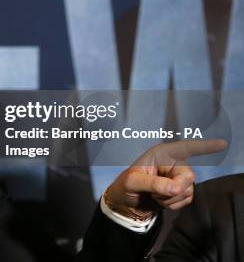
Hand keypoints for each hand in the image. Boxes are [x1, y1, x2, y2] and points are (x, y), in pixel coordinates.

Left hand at [104, 139, 226, 219]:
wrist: (126, 202)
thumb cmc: (125, 186)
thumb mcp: (133, 182)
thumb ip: (153, 183)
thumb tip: (175, 188)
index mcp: (161, 154)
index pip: (186, 148)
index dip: (204, 146)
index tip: (222, 144)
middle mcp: (173, 163)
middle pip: (189, 176)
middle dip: (174, 189)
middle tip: (155, 193)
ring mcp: (178, 177)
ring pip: (188, 191)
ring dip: (170, 198)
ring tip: (154, 195)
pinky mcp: (180, 190)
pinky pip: (186, 200)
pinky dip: (173, 204)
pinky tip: (160, 200)